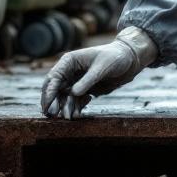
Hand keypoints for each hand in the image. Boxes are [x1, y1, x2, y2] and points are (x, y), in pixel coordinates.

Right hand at [40, 27, 157, 118]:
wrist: (128, 61)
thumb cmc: (114, 58)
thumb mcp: (101, 68)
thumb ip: (87, 81)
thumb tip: (73, 93)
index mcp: (70, 61)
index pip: (54, 77)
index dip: (49, 92)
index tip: (47, 105)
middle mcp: (70, 71)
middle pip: (56, 89)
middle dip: (53, 102)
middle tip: (52, 115)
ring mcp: (76, 81)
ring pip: (65, 97)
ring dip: (65, 107)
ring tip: (68, 117)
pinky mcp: (84, 89)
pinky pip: (75, 101)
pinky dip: (75, 108)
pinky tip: (78, 114)